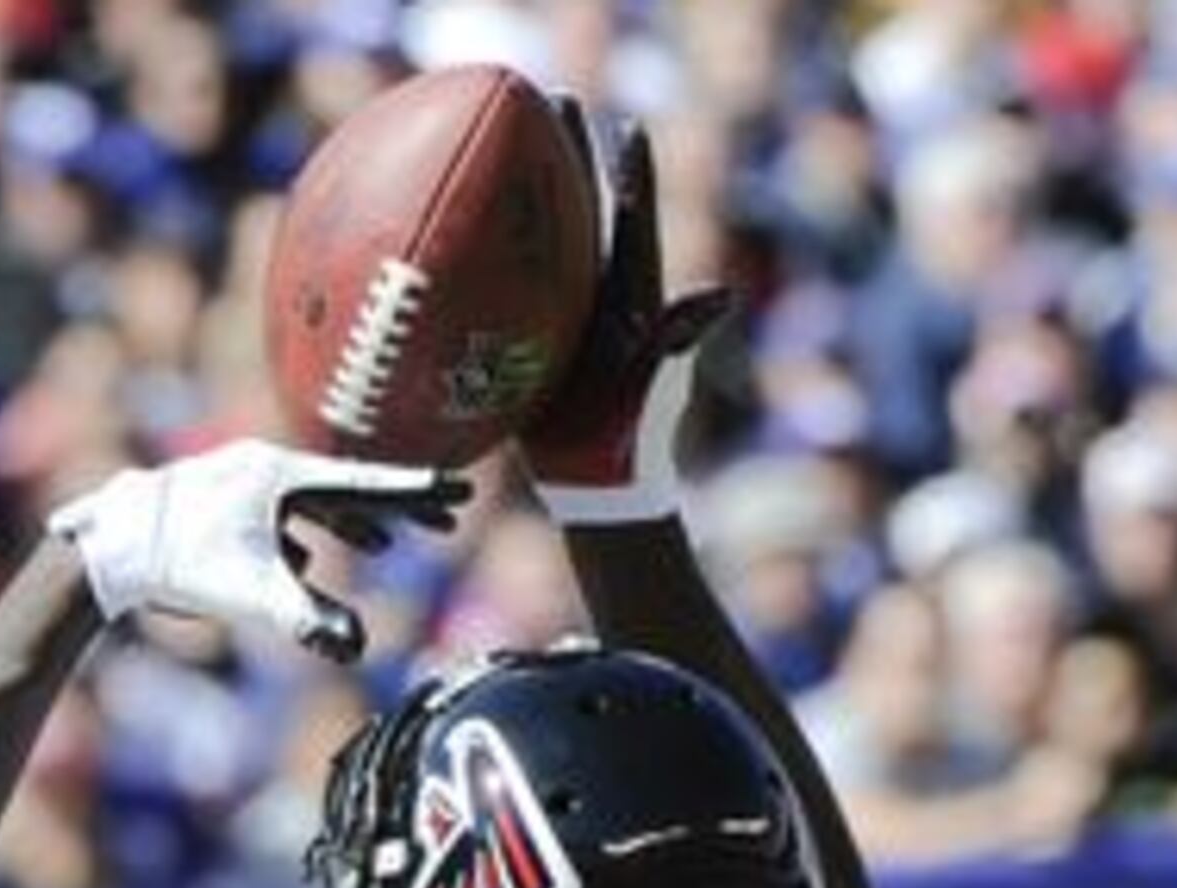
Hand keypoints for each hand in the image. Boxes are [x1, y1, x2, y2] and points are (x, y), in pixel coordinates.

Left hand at [48, 440, 463, 661]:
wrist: (110, 550)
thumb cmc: (180, 567)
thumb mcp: (252, 594)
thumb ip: (307, 616)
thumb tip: (354, 646)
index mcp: (280, 476)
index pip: (366, 485)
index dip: (417, 493)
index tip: (461, 486)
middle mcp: (260, 468)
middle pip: (345, 491)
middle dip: (395, 512)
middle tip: (443, 519)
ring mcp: (235, 482)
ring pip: (307, 502)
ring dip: (346, 525)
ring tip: (377, 547)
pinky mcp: (214, 505)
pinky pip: (274, 517)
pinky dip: (299, 538)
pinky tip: (303, 561)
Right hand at [521, 101, 731, 522]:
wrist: (600, 494)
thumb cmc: (632, 443)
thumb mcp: (653, 387)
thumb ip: (676, 341)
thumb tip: (718, 298)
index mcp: (632, 303)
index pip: (632, 223)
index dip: (630, 175)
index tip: (626, 125)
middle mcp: (600, 303)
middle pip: (584, 215)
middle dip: (572, 161)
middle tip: (556, 104)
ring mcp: (564, 323)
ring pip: (546, 245)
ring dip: (532, 195)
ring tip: (511, 147)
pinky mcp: (531, 348)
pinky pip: (508, 292)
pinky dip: (489, 259)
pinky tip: (457, 232)